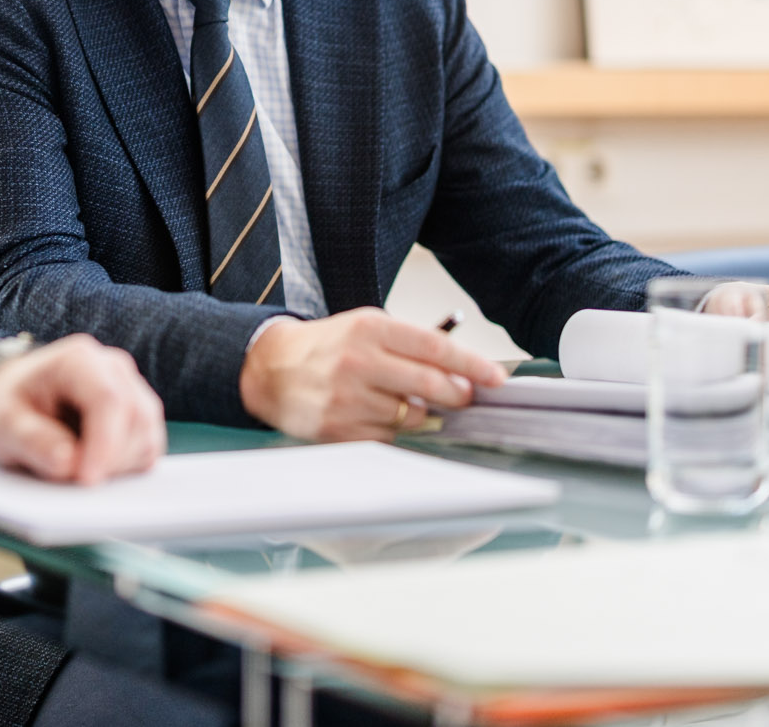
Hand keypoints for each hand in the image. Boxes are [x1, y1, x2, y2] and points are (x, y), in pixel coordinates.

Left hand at [0, 334, 165, 484]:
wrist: (18, 396)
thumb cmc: (11, 406)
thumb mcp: (2, 424)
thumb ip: (32, 441)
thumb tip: (69, 464)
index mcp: (78, 361)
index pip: (108, 399)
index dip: (105, 443)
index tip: (87, 481)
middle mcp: (113, 369)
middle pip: (135, 419)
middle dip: (111, 461)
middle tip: (74, 485)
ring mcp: (132, 390)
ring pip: (148, 436)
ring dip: (120, 467)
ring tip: (77, 474)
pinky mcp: (139, 416)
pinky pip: (149, 448)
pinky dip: (128, 467)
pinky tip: (96, 470)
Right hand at [238, 309, 506, 441]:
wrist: (271, 369)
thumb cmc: (328, 347)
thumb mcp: (366, 329)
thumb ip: (410, 346)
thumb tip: (461, 375)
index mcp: (369, 329)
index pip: (435, 348)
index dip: (472, 365)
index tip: (497, 379)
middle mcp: (358, 362)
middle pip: (430, 385)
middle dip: (457, 395)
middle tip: (464, 398)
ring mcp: (347, 398)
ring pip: (412, 417)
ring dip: (420, 415)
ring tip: (403, 403)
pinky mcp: (339, 429)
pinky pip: (388, 438)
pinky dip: (393, 431)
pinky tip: (376, 416)